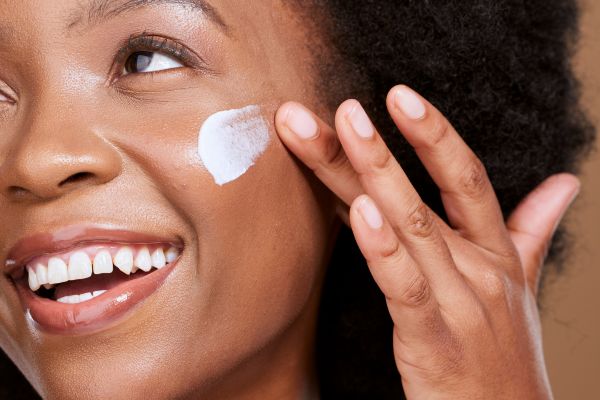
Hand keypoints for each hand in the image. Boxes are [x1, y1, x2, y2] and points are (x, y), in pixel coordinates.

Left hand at [274, 85, 579, 399]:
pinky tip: (361, 212)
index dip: (434, 133)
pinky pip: (404, 285)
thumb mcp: (520, 285)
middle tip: (343, 105)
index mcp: (494, 251)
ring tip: (343, 130)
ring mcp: (459, 300)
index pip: (465, 177)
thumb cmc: (503, 352)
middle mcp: (478, 267)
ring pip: (411, 226)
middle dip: (379, 147)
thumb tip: (564, 184)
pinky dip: (384, 247)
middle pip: (423, 193)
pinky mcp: (433, 338)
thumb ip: (531, 230)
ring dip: (374, 174)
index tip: (398, 95)